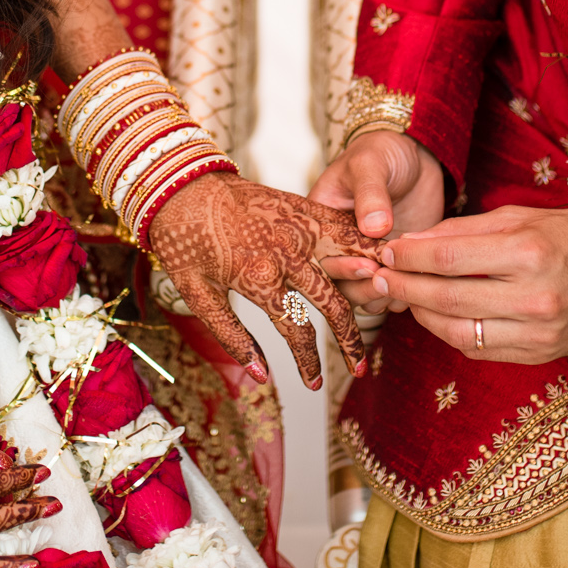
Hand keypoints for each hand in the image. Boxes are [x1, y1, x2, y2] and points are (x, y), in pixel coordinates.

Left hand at [146, 171, 384, 390]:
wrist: (180, 184)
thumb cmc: (183, 241)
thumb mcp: (196, 294)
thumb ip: (231, 336)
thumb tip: (261, 376)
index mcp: (260, 279)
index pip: (298, 332)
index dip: (309, 363)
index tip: (313, 383)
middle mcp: (287, 253)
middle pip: (335, 305)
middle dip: (350, 341)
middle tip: (358, 368)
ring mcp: (299, 227)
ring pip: (351, 264)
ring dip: (371, 290)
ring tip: (386, 315)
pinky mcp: (304, 208)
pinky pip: (344, 229)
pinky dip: (366, 248)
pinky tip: (378, 264)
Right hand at [308, 129, 446, 311]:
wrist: (415, 155)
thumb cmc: (382, 151)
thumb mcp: (371, 164)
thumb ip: (370, 193)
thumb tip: (373, 226)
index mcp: (322, 221)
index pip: (321, 254)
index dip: (340, 266)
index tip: (364, 265)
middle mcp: (339, 245)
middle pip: (339, 282)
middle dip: (360, 287)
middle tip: (385, 279)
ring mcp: (365, 257)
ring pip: (363, 293)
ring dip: (380, 296)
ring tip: (402, 287)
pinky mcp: (391, 264)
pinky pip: (390, 291)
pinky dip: (402, 295)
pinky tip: (416, 287)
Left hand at [369, 206, 567, 364]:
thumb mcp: (523, 216)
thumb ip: (465, 230)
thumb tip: (412, 242)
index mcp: (529, 251)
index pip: (450, 257)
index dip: (410, 256)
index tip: (387, 252)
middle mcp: (534, 296)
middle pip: (447, 297)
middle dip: (403, 288)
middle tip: (377, 279)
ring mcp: (538, 332)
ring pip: (458, 331)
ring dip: (420, 315)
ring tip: (402, 297)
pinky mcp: (539, 355)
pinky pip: (478, 349)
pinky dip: (449, 333)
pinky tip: (435, 315)